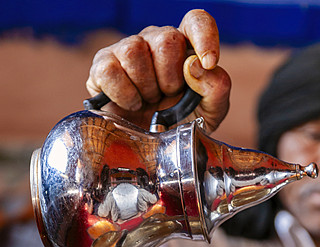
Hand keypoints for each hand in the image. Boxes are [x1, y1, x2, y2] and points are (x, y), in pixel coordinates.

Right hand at [86, 9, 230, 131]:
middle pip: (166, 39)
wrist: (152, 151)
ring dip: (146, 86)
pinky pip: (110, 70)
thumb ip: (216, 87)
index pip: (197, 22)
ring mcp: (127, 51)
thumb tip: (195, 65)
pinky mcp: (103, 67)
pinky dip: (124, 94)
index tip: (209, 63)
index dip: (204, 37)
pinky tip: (131, 104)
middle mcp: (156, 42)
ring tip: (149, 101)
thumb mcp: (210, 112)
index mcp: (186, 48)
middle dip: (170, 78)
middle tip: (167, 96)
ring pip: (134, 50)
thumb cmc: (181, 125)